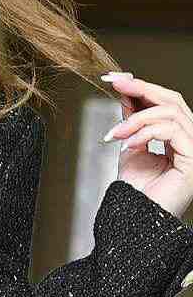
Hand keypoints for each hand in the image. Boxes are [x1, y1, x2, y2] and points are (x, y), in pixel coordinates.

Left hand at [101, 72, 192, 218]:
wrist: (134, 217)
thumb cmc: (135, 188)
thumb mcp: (130, 143)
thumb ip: (132, 117)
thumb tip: (125, 89)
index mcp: (181, 136)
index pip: (167, 101)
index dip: (142, 86)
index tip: (114, 78)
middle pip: (173, 100)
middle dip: (140, 89)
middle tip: (114, 84)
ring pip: (170, 114)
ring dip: (135, 119)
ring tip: (114, 134)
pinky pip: (171, 131)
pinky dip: (144, 133)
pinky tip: (126, 145)